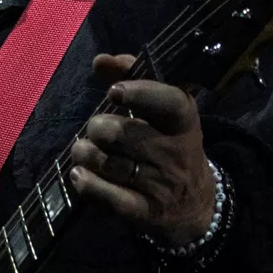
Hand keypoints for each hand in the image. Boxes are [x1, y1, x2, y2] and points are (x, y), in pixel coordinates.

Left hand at [68, 53, 215, 245]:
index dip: (138, 94)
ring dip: (85, 154)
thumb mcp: (162, 109)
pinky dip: (87, 184)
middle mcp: (175, 152)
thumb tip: (100, 61)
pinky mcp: (145, 211)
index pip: (168, 103)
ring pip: (108, 164)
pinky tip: (79, 174)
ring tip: (83, 150)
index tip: (113, 93)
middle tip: (95, 130)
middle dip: (97, 128)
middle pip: (121, 134)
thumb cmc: (168, 143)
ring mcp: (160, 185)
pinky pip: (109, 197)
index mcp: (183, 121)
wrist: (193, 203)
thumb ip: (131, 76)